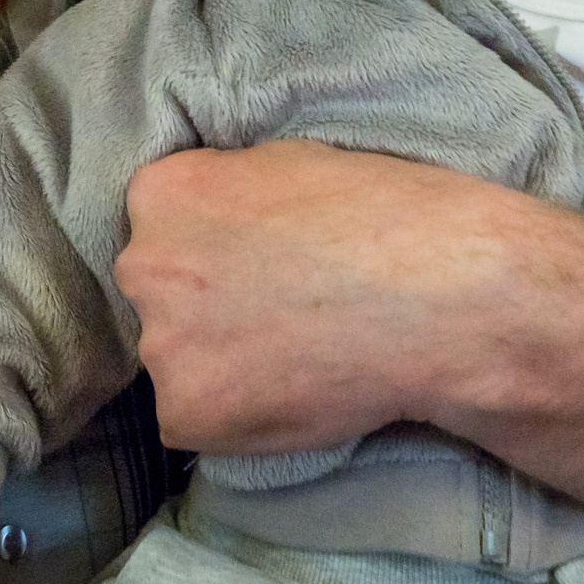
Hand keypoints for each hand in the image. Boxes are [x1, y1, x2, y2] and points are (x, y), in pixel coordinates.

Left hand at [117, 140, 536, 454]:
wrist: (439, 297)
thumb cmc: (386, 217)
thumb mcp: (289, 164)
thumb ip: (231, 193)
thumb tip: (218, 220)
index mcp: (161, 194)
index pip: (161, 224)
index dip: (213, 245)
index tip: (258, 260)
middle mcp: (144, 266)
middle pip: (158, 291)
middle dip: (204, 303)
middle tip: (278, 310)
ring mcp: (161, 344)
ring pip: (177, 359)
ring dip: (219, 362)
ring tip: (296, 354)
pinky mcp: (185, 413)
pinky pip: (195, 419)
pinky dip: (237, 415)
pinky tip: (294, 391)